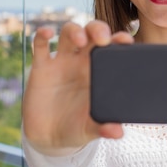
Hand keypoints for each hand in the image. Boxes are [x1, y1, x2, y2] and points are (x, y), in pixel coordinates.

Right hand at [22, 21, 133, 153]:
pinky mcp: (41, 67)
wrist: (49, 138)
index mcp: (99, 72)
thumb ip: (103, 128)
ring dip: (75, 30)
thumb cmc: (76, 128)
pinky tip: (47, 33)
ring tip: (80, 39)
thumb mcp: (90, 129)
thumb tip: (118, 133)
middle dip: (98, 29)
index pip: (112, 48)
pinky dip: (42, 34)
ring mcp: (62, 62)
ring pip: (69, 33)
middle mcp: (82, 62)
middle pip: (92, 33)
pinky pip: (40, 44)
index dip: (119, 39)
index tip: (126, 40)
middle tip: (104, 38)